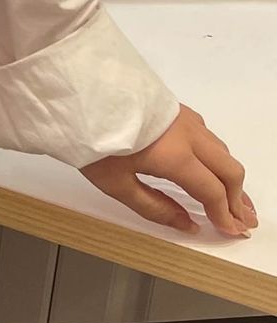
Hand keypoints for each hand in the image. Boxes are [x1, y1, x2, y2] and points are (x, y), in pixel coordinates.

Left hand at [79, 104, 256, 237]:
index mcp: (176, 156)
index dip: (224, 215)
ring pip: (220, 150)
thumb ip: (155, 207)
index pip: (212, 191)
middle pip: (228, 169)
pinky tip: (211, 167)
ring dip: (230, 177)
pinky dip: (217, 157)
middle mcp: (188, 135)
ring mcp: (183, 117)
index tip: (232, 232)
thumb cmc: (92, 141)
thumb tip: (189, 225)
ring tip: (234, 199)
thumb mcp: (116, 183)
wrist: (77, 90)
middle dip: (239, 198)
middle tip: (244, 221)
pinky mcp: (175, 107)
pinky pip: (207, 136)